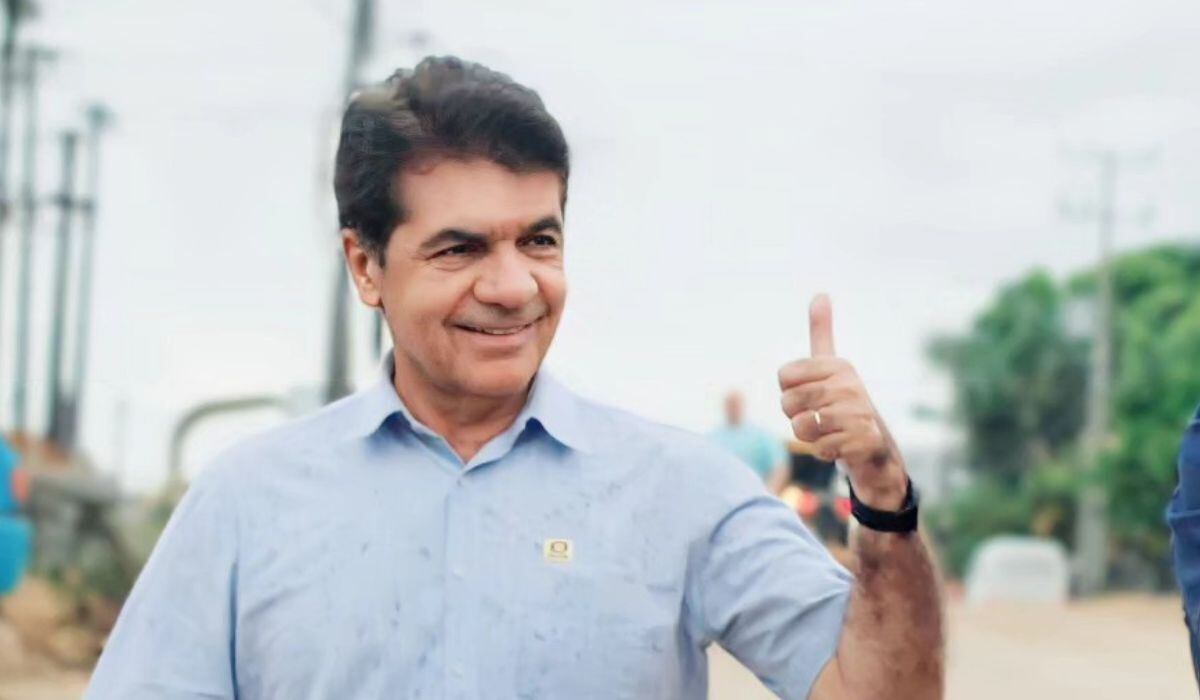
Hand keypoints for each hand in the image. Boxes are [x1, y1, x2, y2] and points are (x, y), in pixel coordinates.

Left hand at [778, 294, 908, 510]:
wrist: (874, 448)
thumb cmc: (843, 404)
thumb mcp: (831, 366)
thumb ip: (822, 332)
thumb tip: (820, 293)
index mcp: (838, 365)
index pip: (783, 377)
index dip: (789, 392)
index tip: (811, 396)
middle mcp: (850, 384)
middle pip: (788, 403)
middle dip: (796, 417)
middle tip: (819, 418)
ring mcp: (859, 413)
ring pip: (801, 427)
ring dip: (809, 437)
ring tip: (828, 432)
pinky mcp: (864, 440)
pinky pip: (819, 449)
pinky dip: (824, 452)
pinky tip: (839, 446)